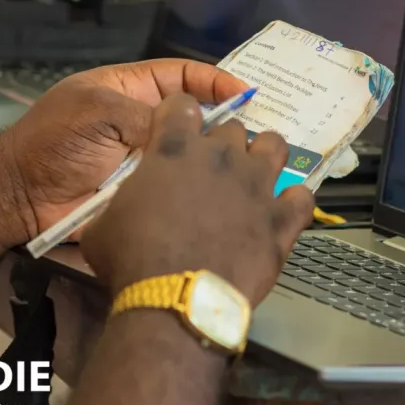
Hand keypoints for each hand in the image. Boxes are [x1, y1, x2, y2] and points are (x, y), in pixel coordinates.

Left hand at [0, 60, 248, 244]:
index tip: (246, 91)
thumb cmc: (50, 144)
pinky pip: (175, 187)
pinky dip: (196, 190)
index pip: (180, 76)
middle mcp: (140, 121)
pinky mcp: (142, 193)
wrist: (20, 199)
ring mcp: (142, 159)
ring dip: (213, 158)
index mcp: (127, 90)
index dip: (213, 81)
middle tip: (258, 131)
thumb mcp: (98, 112)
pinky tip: (223, 193)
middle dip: (223, 120)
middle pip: (191, 116)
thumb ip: (148, 116)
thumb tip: (193, 131)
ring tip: (250, 162)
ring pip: (187, 154)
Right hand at [82, 97, 312, 303]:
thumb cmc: (131, 260)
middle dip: (222, 144)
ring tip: (254, 178)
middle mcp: (221, 156)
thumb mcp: (102, 226)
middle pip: (232, 127)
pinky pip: (302, 198)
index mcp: (175, 149)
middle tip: (211, 170)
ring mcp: (256, 185)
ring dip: (264, 157)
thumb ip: (117, 204)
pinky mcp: (281, 219)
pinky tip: (283, 213)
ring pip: (274, 145)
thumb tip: (117, 212)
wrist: (177, 301)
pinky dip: (294, 203)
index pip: (182, 104)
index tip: (175, 132)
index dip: (178, 116)